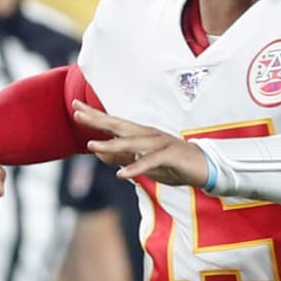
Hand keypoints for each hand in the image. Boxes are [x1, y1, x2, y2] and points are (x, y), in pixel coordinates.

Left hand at [72, 101, 208, 186]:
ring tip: (91, 146)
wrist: (204, 168)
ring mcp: (160, 144)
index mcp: (142, 135)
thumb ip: (122, 157)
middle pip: (120, 126)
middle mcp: (149, 135)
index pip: (115, 123)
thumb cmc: (173, 164)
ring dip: (111, 145)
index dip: (95, 115)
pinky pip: (151, 161)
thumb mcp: (142, 163)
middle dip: (98, 120)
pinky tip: (122, 174)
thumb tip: (99, 153)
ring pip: (132, 143)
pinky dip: (136, 167)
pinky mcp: (171, 156)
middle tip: (77, 113)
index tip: (75, 106)